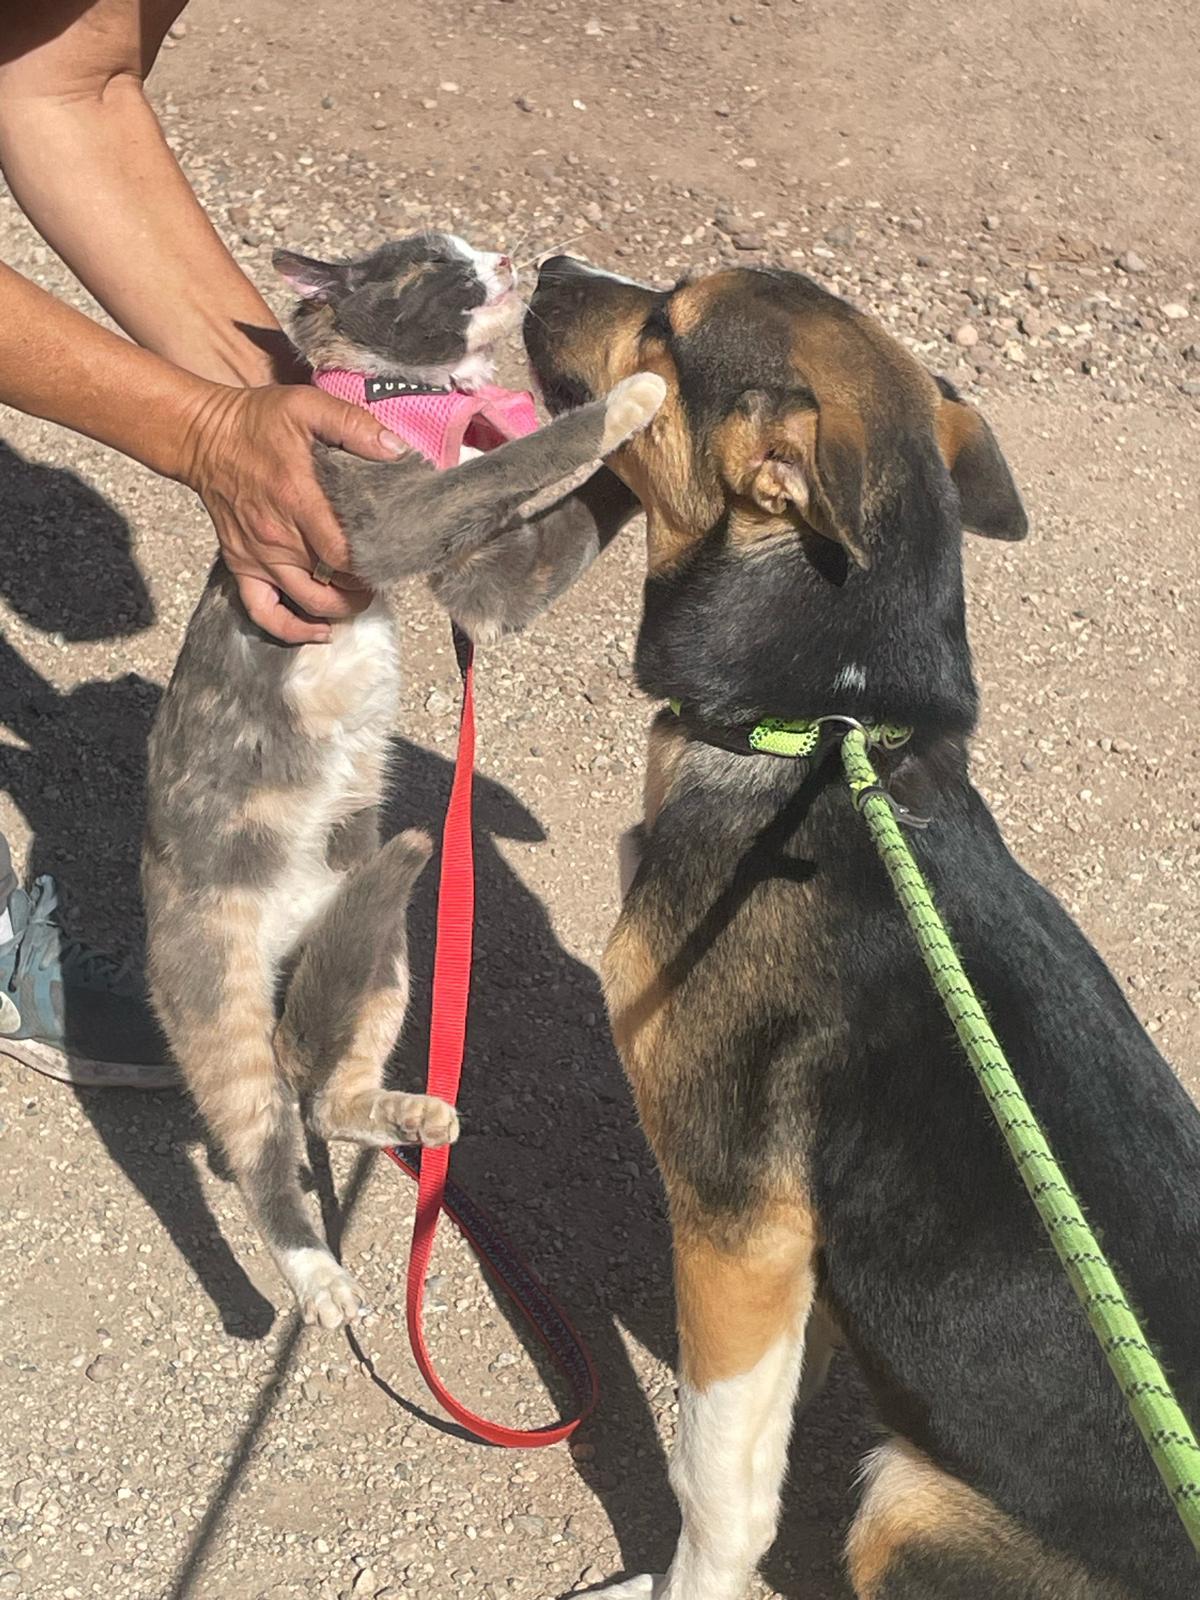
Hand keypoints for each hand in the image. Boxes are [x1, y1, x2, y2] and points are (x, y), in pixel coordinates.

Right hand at [181, 383, 405, 643]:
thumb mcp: (307, 407)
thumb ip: (354, 426)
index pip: (345, 553)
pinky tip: (318, 629)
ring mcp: (258, 556)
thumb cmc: (256, 422)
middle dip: (364, 588)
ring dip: (340, 609)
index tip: (391, 556)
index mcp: (298, 499)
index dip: (374, 564)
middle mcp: (278, 537)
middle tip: (381, 576)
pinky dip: (291, 629)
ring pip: (307, 603)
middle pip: (333, 584)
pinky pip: (263, 611)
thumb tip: (396, 450)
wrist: (203, 436)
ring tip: (359, 597)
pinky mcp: (241, 565)